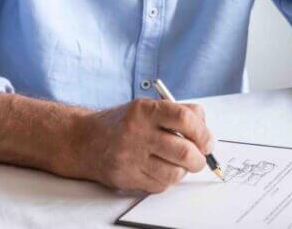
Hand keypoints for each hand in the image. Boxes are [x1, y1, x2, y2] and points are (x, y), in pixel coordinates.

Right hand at [76, 98, 214, 192]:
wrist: (84, 140)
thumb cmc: (124, 123)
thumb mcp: (148, 106)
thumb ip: (179, 112)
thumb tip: (205, 130)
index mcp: (146, 110)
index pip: (185, 119)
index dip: (203, 132)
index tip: (207, 141)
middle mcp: (138, 132)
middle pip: (184, 151)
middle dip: (199, 158)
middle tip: (199, 158)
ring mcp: (130, 156)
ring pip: (174, 173)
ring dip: (183, 171)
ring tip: (178, 164)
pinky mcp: (126, 177)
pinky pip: (159, 185)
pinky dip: (166, 180)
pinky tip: (159, 169)